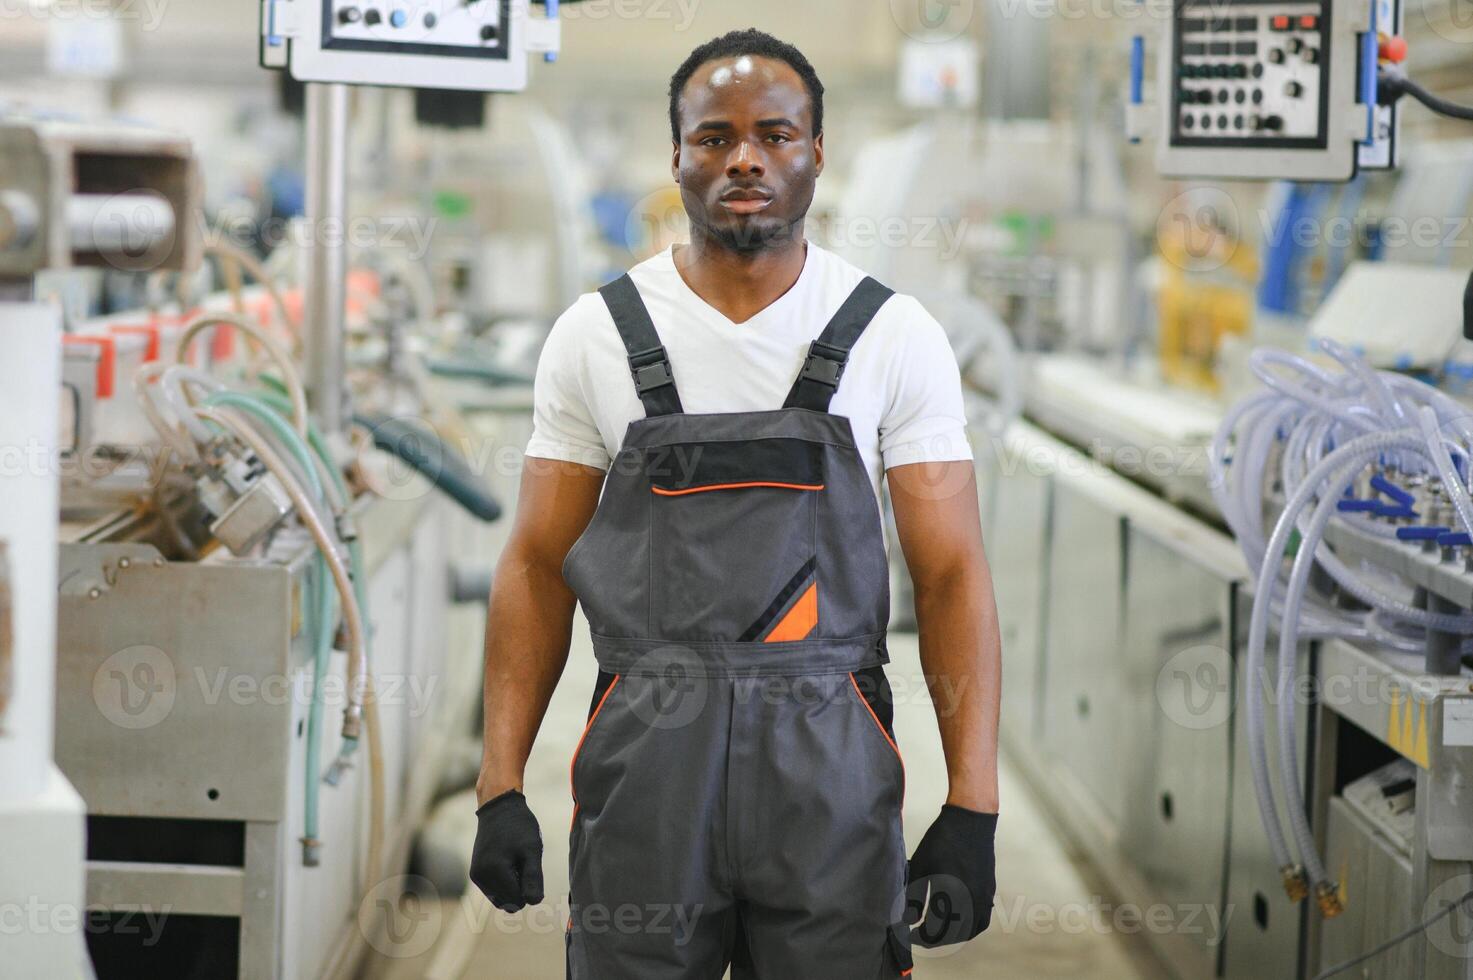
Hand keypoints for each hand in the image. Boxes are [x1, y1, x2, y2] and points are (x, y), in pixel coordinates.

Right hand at [469, 789, 544, 911]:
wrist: (498, 805)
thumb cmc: (518, 826)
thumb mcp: (532, 850)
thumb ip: (533, 878)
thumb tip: (534, 902)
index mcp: (494, 873)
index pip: (518, 901)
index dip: (529, 888)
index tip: (529, 865)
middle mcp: (481, 877)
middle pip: (509, 903)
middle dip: (519, 888)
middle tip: (522, 862)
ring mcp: (476, 876)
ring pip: (501, 897)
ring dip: (512, 884)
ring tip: (515, 859)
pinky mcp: (475, 872)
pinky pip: (494, 889)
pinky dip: (504, 880)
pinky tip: (508, 859)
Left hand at [905, 805, 997, 946]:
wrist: (971, 820)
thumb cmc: (942, 840)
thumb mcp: (921, 866)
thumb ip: (914, 896)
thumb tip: (909, 920)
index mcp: (952, 894)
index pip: (936, 929)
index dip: (921, 936)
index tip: (909, 935)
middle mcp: (971, 900)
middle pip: (954, 934)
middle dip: (936, 939)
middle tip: (920, 936)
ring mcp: (984, 896)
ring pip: (972, 929)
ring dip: (955, 936)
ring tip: (938, 933)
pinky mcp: (989, 890)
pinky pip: (983, 919)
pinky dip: (971, 927)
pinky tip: (959, 923)